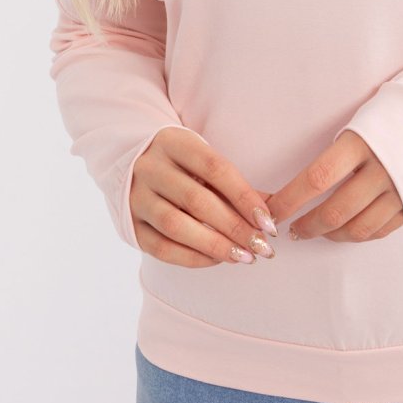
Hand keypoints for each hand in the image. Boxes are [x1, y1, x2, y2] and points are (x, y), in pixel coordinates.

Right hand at [130, 127, 277, 266]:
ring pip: (176, 226)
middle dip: (235, 227)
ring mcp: (135, 196)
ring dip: (215, 246)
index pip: (215, 169)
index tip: (268, 222)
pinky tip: (217, 260)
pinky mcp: (130, 224)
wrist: (132, 163)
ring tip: (244, 256)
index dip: (244, 196)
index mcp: (174, 142)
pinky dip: (193, 258)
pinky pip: (161, 248)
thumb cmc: (182, 164)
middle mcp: (150, 167)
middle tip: (262, 246)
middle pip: (197, 200)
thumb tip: (272, 213)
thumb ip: (235, 184)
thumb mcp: (204, 160)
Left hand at [262, 130, 402, 242]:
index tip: (272, 210)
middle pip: (335, 211)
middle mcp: (381, 170)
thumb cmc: (392, 116)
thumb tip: (301, 182)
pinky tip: (344, 230)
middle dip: (307, 225)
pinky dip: (356, 236)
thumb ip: (336, 152)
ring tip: (315, 231)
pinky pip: (378, 231)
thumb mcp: (361, 121)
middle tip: (292, 229)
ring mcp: (399, 192)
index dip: (290, 199)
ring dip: (330, 235)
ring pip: (357, 228)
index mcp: (362, 143)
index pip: (317, 178)